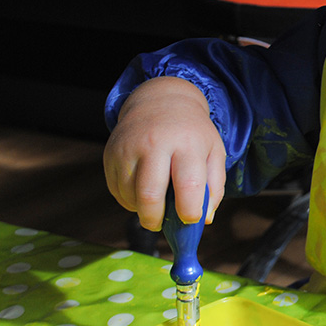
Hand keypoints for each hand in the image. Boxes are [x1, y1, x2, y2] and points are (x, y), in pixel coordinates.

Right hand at [104, 77, 225, 229]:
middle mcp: (154, 143)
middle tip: (162, 225)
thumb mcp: (214, 153)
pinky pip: (116, 190)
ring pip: (130, 196)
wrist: (159, 100)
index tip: (190, 220)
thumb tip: (204, 221)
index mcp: (186, 144)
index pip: (188, 185)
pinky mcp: (110, 153)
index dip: (189, 212)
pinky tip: (141, 189)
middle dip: (156, 220)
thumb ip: (215, 188)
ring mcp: (127, 148)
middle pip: (149, 195)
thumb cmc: (191, 133)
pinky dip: (129, 199)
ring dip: (142, 209)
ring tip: (156, 200)